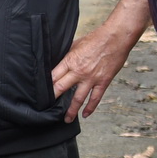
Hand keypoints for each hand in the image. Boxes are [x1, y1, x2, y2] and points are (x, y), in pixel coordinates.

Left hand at [51, 0, 149, 121]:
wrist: (116, 37)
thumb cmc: (96, 38)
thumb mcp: (75, 44)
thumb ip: (67, 56)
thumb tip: (57, 63)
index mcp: (70, 61)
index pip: (53, 77)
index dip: (45, 86)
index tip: (40, 93)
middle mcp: (78, 72)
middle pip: (61, 88)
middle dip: (52, 99)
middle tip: (46, 108)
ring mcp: (91, 78)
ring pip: (78, 98)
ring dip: (71, 110)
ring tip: (66, 119)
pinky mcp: (103, 82)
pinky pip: (95, 98)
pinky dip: (90, 107)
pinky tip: (85, 114)